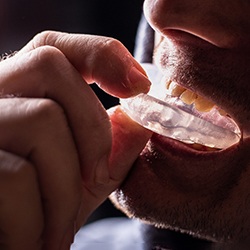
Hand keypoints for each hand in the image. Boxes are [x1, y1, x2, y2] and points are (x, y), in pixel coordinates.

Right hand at [0, 31, 151, 248]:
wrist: (7, 246)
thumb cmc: (41, 211)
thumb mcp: (84, 177)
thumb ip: (114, 147)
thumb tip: (141, 120)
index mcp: (20, 96)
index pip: (54, 48)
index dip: (101, 54)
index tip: (139, 85)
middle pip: (51, 67)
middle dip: (92, 127)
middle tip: (95, 177)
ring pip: (41, 119)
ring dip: (67, 186)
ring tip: (59, 223)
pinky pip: (16, 175)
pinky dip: (41, 216)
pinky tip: (34, 238)